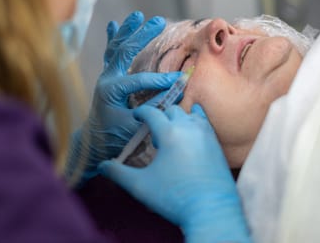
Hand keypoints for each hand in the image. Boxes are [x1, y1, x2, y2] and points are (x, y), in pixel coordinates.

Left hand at [65, 12, 179, 186]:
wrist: (95, 142)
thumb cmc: (115, 137)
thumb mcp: (136, 127)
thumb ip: (155, 109)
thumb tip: (176, 92)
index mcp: (111, 91)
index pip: (139, 80)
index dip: (160, 80)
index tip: (179, 78)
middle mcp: (106, 80)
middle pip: (124, 52)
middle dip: (141, 36)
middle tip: (157, 22)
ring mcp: (105, 76)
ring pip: (116, 48)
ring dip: (127, 31)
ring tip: (137, 15)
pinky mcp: (107, 77)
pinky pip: (109, 54)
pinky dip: (112, 38)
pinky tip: (113, 24)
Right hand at [99, 104, 250, 242]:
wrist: (210, 209)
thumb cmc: (174, 197)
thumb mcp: (140, 185)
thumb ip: (118, 173)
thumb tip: (102, 166)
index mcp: (169, 133)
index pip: (152, 113)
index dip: (141, 112)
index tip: (137, 115)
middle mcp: (189, 128)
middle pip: (172, 110)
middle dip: (161, 117)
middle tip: (154, 134)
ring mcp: (206, 135)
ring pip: (191, 115)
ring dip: (180, 118)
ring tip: (173, 134)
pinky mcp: (216, 144)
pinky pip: (205, 124)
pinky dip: (196, 122)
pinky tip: (191, 134)